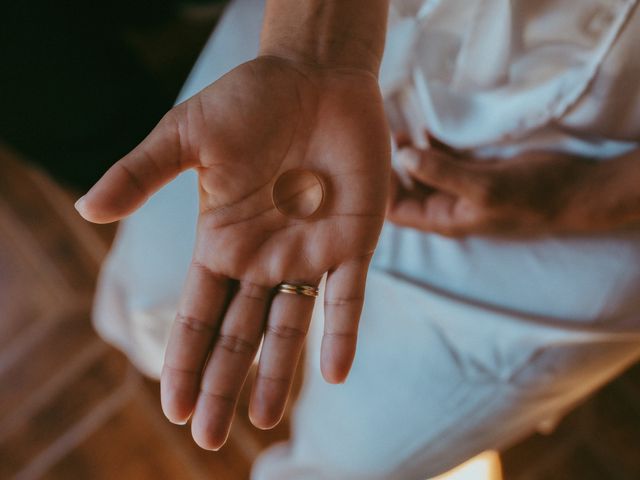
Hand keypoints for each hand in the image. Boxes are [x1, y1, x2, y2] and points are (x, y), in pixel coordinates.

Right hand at [76, 56, 389, 448]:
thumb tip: (86, 208)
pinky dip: (340, 334)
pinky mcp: (353, 241)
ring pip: (290, 327)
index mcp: (222, 240)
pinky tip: (335, 374)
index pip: (197, 312)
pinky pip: (347, 298)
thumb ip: (142, 172)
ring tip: (265, 421)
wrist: (315, 77)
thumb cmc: (251, 100)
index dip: (184, 358)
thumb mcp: (187, 135)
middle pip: (238, 333)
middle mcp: (263, 257)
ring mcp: (309, 252)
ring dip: (278, 375)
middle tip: (207, 436)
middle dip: (221, 382)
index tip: (174, 405)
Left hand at [387, 138, 639, 235]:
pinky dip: (433, 147)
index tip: (373, 157)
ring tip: (402, 130)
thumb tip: (402, 158)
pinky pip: (444, 161)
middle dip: (393, 167)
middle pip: (406, 191)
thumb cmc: (531, 195)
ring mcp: (461, 190)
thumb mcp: (483, 186)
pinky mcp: (475, 174)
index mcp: (443, 219)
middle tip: (384, 138)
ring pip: (424, 174)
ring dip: (411, 154)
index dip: (380, 188)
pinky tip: (427, 131)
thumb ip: (442, 173)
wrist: (576, 190)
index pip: (396, 210)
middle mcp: (447, 207)